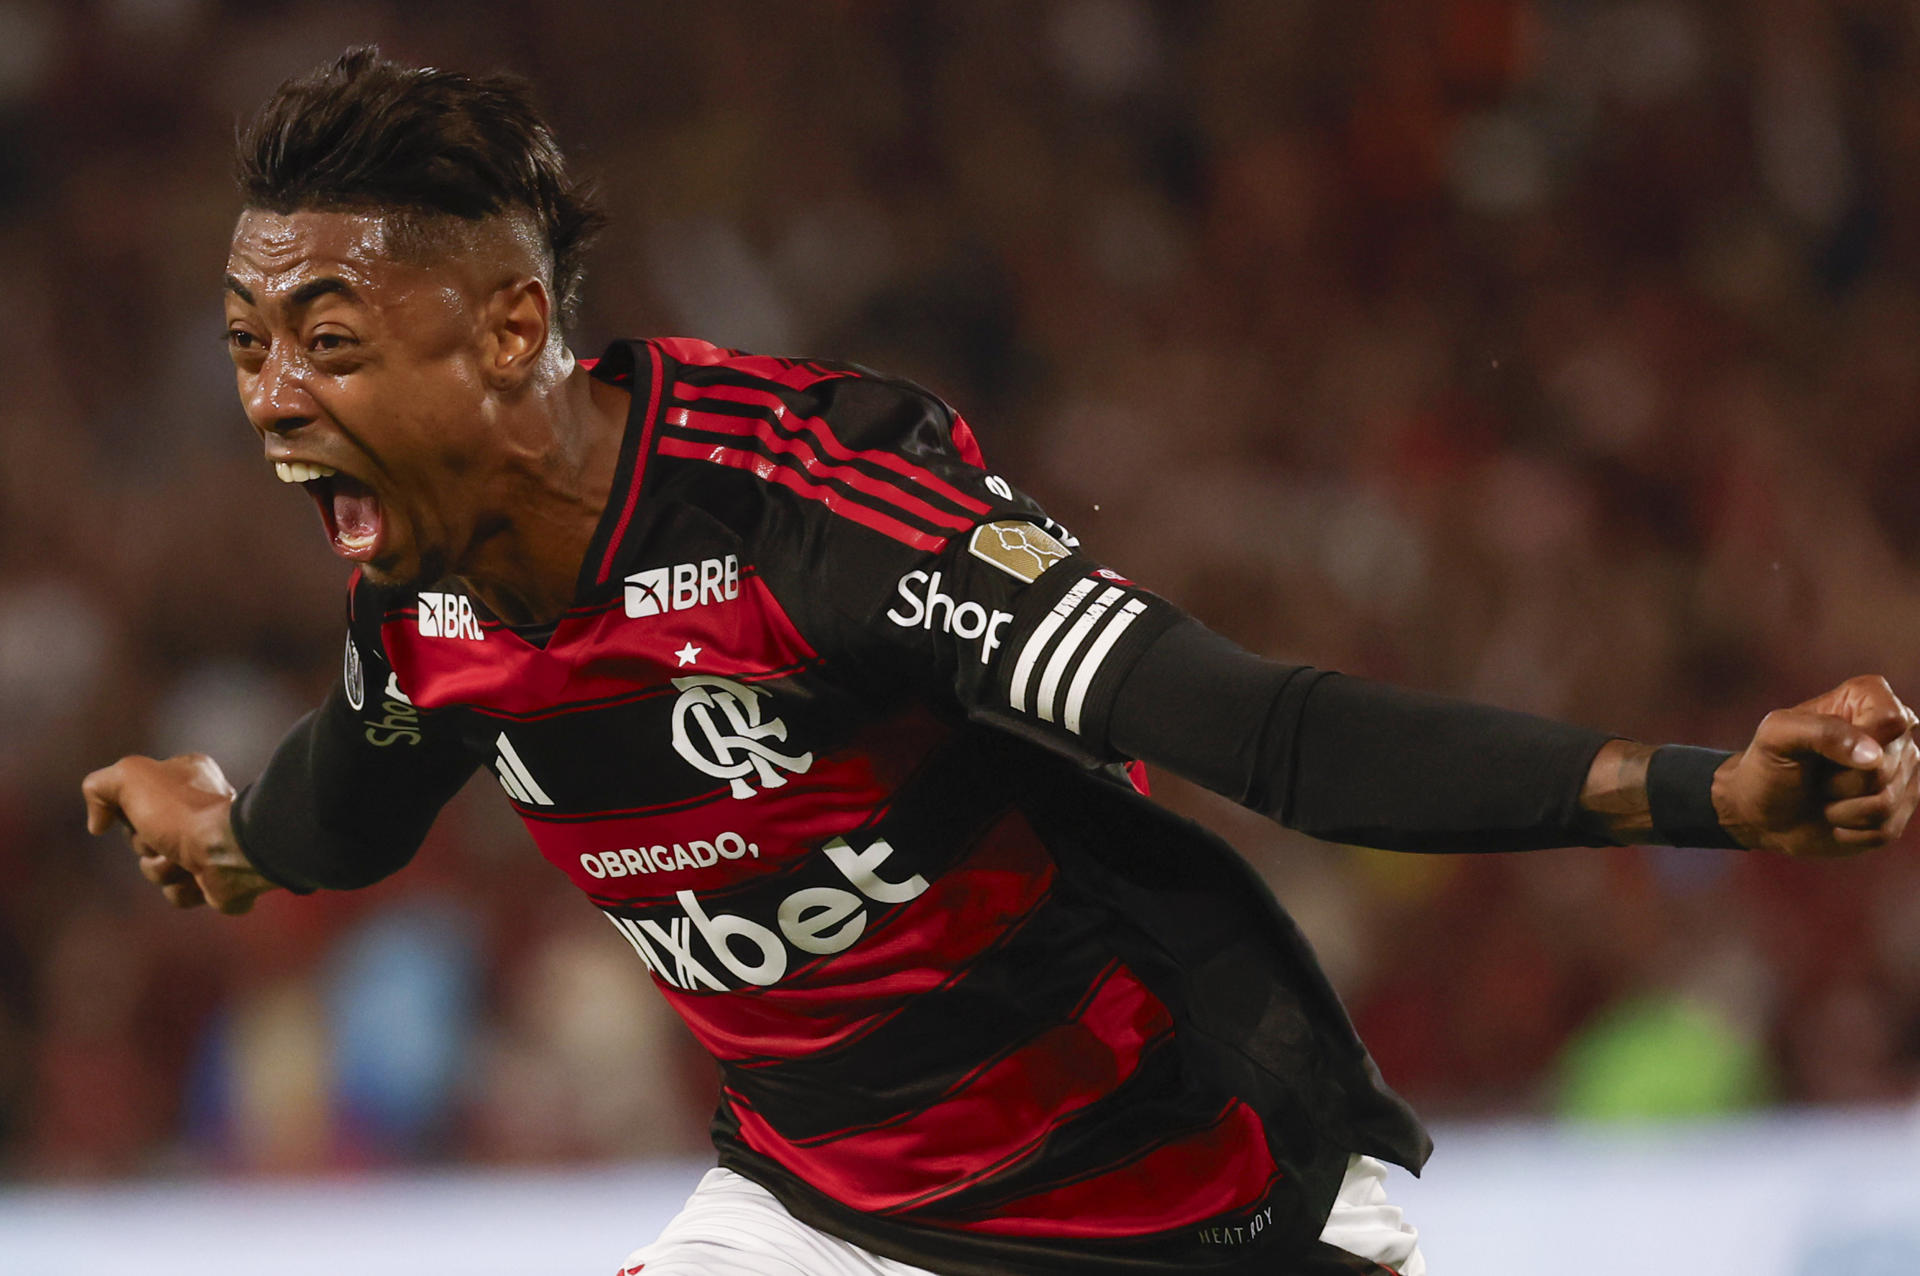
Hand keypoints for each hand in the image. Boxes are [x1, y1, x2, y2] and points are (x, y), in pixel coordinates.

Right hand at [81, 754, 276, 913]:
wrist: (230, 850)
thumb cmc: (182, 812)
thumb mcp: (130, 777)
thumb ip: (99, 786)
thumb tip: (98, 825)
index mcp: (187, 776)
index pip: (133, 797)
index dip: (128, 810)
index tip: (139, 810)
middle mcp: (199, 808)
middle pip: (141, 837)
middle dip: (145, 844)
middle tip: (164, 838)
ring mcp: (209, 844)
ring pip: (156, 867)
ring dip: (163, 869)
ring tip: (186, 859)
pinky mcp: (216, 878)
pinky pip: (178, 892)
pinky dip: (183, 889)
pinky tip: (199, 877)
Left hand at [1714, 675, 1919, 857]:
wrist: (1762, 811)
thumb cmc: (1769, 765)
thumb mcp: (1777, 736)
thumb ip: (1821, 731)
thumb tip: (1873, 756)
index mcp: (1867, 698)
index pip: (1891, 721)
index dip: (1856, 744)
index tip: (1820, 752)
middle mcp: (1895, 733)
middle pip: (1884, 767)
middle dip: (1838, 781)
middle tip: (1815, 776)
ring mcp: (1903, 772)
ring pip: (1886, 802)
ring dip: (1840, 809)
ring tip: (1823, 795)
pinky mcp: (1900, 809)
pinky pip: (1885, 829)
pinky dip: (1848, 830)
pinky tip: (1834, 816)